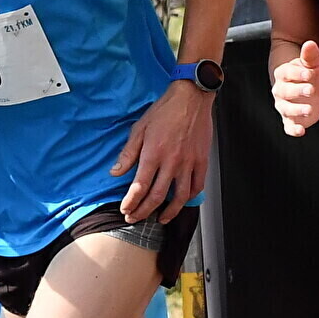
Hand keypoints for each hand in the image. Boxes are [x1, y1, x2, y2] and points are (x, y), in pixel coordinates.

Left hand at [112, 78, 214, 221]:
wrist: (191, 98)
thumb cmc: (165, 111)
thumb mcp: (139, 129)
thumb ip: (128, 153)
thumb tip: (116, 172)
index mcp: (153, 154)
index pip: (139, 187)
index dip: (131, 202)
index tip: (126, 209)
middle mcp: (172, 162)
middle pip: (157, 196)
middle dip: (144, 211)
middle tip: (136, 218)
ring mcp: (189, 163)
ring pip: (180, 196)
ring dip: (169, 211)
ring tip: (161, 218)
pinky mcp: (202, 160)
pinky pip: (197, 185)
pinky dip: (189, 197)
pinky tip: (182, 200)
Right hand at [272, 39, 318, 135]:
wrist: (313, 90)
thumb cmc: (311, 75)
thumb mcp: (314, 63)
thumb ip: (311, 55)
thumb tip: (310, 44)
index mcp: (284, 74)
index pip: (286, 73)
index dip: (297, 73)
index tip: (309, 73)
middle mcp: (281, 91)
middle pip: (285, 91)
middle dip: (297, 91)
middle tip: (311, 90)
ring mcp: (285, 105)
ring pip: (286, 108)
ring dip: (296, 110)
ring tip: (309, 109)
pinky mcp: (290, 119)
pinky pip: (289, 126)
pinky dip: (293, 129)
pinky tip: (300, 131)